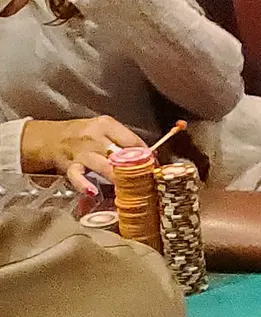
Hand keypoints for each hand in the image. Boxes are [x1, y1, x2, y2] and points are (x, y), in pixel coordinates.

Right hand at [20, 115, 144, 192]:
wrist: (51, 138)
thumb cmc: (84, 135)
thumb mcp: (105, 129)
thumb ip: (125, 140)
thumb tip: (150, 154)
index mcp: (107, 125)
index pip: (132, 141)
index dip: (146, 155)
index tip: (154, 165)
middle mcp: (94, 137)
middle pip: (120, 153)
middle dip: (134, 167)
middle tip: (147, 179)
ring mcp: (82, 152)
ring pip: (103, 165)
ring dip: (117, 177)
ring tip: (128, 187)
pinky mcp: (69, 165)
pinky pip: (77, 176)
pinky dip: (84, 184)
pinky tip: (92, 191)